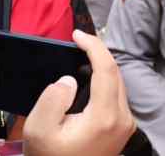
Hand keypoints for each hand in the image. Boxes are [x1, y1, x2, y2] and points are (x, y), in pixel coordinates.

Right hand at [23, 30, 134, 155]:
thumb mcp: (39, 130)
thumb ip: (52, 99)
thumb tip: (69, 79)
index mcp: (105, 117)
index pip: (107, 68)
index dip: (94, 45)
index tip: (77, 34)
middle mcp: (122, 119)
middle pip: (116, 72)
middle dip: (98, 51)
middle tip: (77, 39)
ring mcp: (125, 125)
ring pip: (118, 82)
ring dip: (102, 64)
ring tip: (81, 53)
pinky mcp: (122, 128)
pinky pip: (116, 94)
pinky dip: (104, 79)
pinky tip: (89, 75)